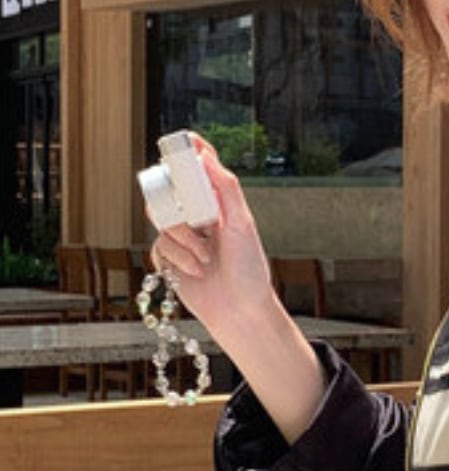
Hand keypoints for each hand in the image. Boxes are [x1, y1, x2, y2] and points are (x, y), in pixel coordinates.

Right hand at [147, 135, 277, 337]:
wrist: (240, 311)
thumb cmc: (249, 270)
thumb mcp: (242, 225)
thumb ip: (225, 188)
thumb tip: (205, 153)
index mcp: (217, 204)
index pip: (198, 168)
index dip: (188, 152)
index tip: (183, 139)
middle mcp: (197, 216)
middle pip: (168, 189)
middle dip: (177, 203)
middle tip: (196, 219)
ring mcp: (182, 236)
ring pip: (161, 219)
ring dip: (183, 239)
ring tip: (205, 258)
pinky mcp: (169, 258)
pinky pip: (158, 246)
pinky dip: (177, 259)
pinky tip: (196, 272)